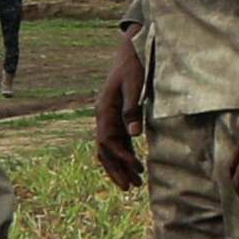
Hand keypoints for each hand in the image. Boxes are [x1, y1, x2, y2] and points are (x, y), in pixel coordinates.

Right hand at [90, 33, 149, 190]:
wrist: (130, 50)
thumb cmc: (133, 66)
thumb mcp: (134, 85)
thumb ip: (132, 108)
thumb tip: (135, 134)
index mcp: (104, 108)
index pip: (107, 139)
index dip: (120, 156)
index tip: (135, 167)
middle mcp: (102, 115)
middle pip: (105, 149)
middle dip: (117, 169)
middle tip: (130, 188)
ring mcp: (108, 116)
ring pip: (110, 147)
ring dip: (121, 165)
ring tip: (135, 183)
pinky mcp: (116, 116)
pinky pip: (117, 140)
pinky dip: (124, 154)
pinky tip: (134, 165)